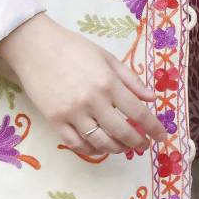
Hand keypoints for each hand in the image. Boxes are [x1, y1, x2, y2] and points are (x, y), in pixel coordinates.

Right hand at [0, 13, 167, 157]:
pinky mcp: (55, 120)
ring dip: (116, 148)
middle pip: (121, 131)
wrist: (36, 48)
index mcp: (108, 82)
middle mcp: (93, 100)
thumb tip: (152, 98)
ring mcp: (72, 113)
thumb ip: (131, 79)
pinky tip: (99, 147)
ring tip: (123, 147)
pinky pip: (76, 144)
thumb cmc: (74, 48)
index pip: (138, 111)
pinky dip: (90, 150)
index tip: (162, 136)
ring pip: (100, 142)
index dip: (153, 127)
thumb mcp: (107, 58)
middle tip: (143, 145)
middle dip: (137, 142)